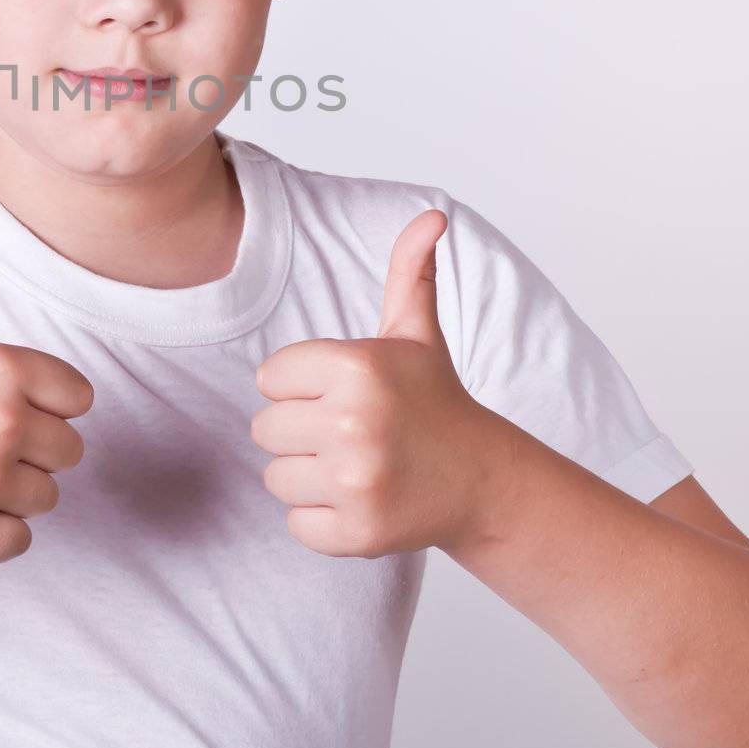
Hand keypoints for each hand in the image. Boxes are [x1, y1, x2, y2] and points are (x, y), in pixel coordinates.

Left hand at [250, 208, 507, 558]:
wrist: (483, 480)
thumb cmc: (433, 401)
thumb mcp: (417, 333)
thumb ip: (410, 271)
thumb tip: (433, 215)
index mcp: (357, 367)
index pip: (269, 376)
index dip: (300, 385)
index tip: (341, 393)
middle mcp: (355, 423)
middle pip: (265, 427)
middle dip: (300, 430)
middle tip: (348, 432)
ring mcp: (357, 482)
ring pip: (275, 477)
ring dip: (307, 475)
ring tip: (354, 465)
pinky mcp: (358, 532)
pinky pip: (296, 524)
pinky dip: (320, 519)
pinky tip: (360, 499)